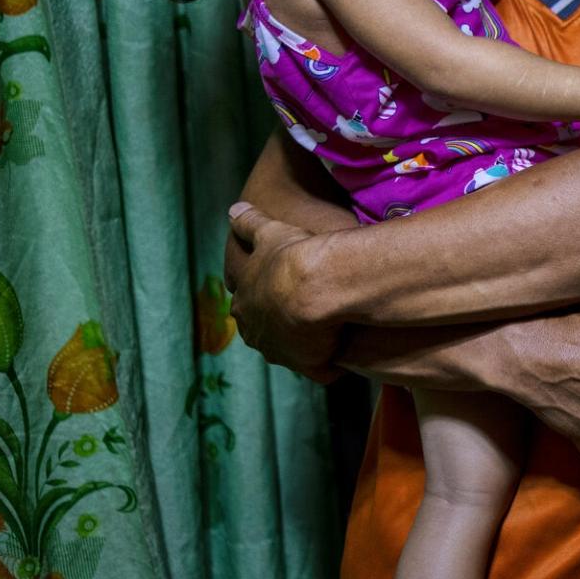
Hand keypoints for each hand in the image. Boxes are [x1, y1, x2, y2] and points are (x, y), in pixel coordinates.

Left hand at [225, 201, 343, 381]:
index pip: (252, 307)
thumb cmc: (290, 256)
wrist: (316, 284)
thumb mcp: (268, 232)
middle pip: (268, 335)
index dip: (270, 300)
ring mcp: (283, 352)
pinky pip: (323, 370)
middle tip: (310, 318)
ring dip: (310, 346)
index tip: (287, 295)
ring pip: (295, 354)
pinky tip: (347, 351)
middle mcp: (257, 333)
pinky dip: (333, 363)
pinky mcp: (311, 365)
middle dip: (285, 329)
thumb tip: (233, 209)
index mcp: (245, 304)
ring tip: (332, 334)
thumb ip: (249, 223)